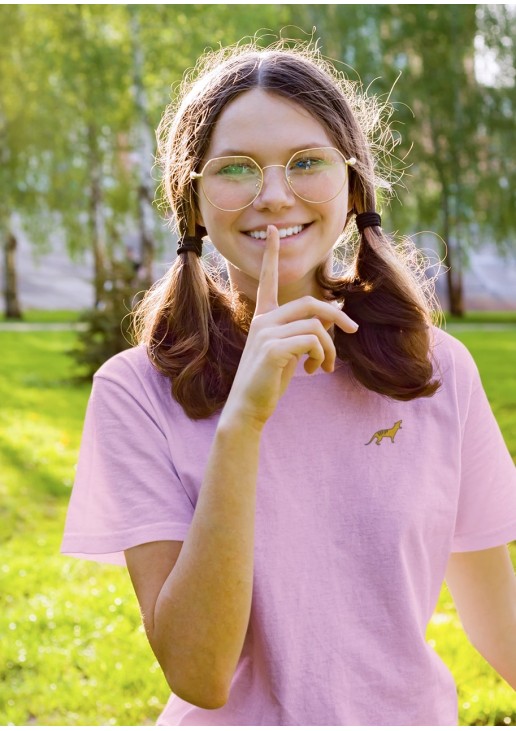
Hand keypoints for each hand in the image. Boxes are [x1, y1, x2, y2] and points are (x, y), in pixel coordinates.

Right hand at [223, 226, 358, 428]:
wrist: (248, 408)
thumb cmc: (268, 381)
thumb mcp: (287, 353)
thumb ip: (303, 334)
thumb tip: (332, 326)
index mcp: (263, 318)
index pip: (268, 280)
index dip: (272, 255)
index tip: (275, 231)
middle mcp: (263, 321)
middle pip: (310, 304)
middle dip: (337, 315)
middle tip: (353, 330)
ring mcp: (266, 333)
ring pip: (317, 326)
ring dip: (331, 348)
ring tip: (324, 366)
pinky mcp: (274, 349)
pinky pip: (313, 341)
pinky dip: (322, 356)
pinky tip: (313, 370)